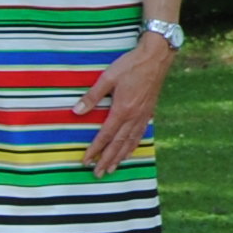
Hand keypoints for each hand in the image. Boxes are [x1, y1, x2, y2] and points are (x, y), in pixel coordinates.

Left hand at [79, 34, 174, 175]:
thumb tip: (76, 112)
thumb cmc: (130, 65)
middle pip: (118, 144)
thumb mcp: (108, 77)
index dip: (95, 150)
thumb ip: (92, 96)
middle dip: (107, 160)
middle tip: (98, 174)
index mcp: (122, 109)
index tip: (86, 161)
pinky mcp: (148, 112)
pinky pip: (140, 135)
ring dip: (120, 157)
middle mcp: (133, 116)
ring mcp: (143, 116)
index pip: (105, 135)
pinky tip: (129, 151)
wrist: (156, 58)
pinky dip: (133, 146)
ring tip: (113, 168)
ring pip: (130, 142)